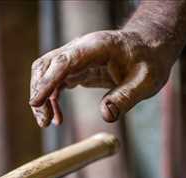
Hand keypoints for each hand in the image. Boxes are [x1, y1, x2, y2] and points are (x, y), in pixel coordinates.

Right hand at [29, 30, 174, 126]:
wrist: (149, 50)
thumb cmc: (150, 62)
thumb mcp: (147, 81)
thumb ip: (126, 97)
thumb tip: (106, 115)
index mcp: (97, 46)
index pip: (64, 61)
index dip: (47, 81)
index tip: (36, 102)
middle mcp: (80, 48)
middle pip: (46, 65)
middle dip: (39, 92)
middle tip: (43, 121)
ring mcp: (75, 57)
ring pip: (45, 73)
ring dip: (42, 98)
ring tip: (47, 123)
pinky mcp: (75, 68)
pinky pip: (54, 82)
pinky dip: (50, 99)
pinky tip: (57, 117)